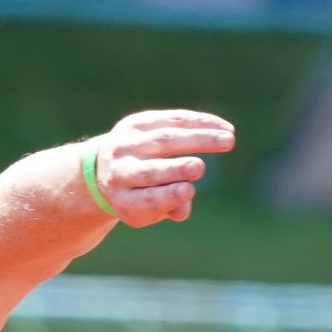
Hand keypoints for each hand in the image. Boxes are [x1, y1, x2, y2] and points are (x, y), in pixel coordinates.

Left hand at [89, 110, 235, 226]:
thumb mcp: (147, 210)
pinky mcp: (136, 122)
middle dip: (175, 169)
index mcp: (122, 198)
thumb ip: (167, 208)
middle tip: (199, 168)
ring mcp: (125, 144)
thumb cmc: (138, 193)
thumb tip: (183, 211)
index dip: (166, 197)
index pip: (145, 200)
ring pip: (164, 139)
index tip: (188, 192)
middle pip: (150, 170)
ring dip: (198, 138)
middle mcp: (119, 171)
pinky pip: (171, 120)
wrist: (102, 166)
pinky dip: (199, 122)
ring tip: (228, 139)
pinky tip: (222, 127)